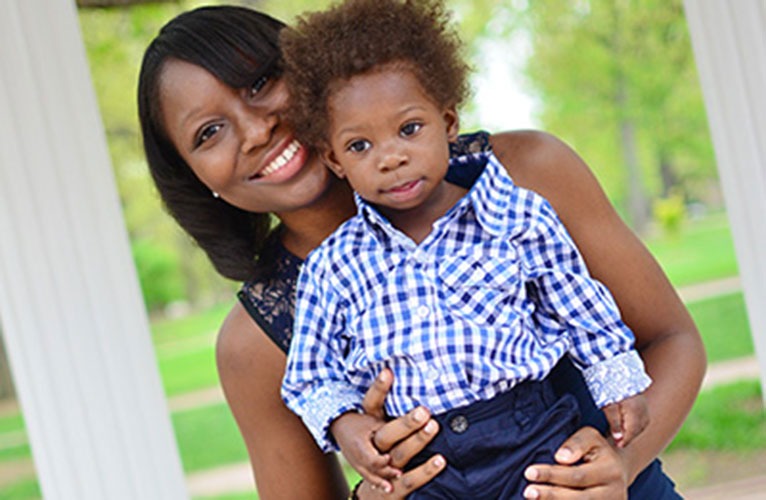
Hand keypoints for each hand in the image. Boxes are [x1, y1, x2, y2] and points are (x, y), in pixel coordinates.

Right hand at [332, 411, 400, 491]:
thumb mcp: (374, 422)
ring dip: (380, 482)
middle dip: (385, 473)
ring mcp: (354, 463)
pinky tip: (385, 487)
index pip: (370, 458)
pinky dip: (375, 482)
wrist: (340, 424)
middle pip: (370, 470)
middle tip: (400, 473)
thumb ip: (388, 430)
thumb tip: (409, 432)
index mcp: (359, 444)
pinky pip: (366, 476)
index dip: (381, 461)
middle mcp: (354, 457)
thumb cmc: (361, 421)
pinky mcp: (356, 466)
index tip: (390, 457)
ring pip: (368, 476)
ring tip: (391, 488)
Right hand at [354, 369, 446, 498]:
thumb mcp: (381, 410)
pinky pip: (405, 478)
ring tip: (434, 429)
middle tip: (424, 411)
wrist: (362, 464)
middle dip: (406, 423)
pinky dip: (422, 472)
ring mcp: (380, 461)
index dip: (379, 388)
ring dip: (415, 443)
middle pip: (387, 434)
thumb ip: (394, 393)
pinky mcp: (391, 478)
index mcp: (370, 420)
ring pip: (397, 455)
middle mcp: (374, 441)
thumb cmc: (376, 429)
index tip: (388, 372)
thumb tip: (409, 361)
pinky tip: (439, 462)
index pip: (372, 402)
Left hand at [522, 426, 628, 499]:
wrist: (618, 470)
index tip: (529, 472)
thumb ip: (577, 443)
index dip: (552, 475)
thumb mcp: (590, 437)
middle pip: (579, 498)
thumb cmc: (598, 450)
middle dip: (550, 495)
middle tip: (528, 492)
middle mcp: (614, 493)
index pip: (577, 476)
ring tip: (533, 499)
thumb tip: (561, 458)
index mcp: (611, 471)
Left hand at [602, 393, 649, 447]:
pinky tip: (628, 425)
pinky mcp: (644, 406)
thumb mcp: (609, 406)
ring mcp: (645, 408)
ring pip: (640, 426)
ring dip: (632, 431)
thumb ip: (614, 422)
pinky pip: (642, 420)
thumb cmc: (611, 389)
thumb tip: (618, 438)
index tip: (618, 445)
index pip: (631, 433)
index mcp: (635, 412)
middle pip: (637, 430)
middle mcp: (643, 411)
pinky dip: (635, 425)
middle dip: (628, 437)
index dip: (624, 440)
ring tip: (622, 433)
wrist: (619, 375)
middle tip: (619, 441)